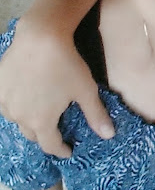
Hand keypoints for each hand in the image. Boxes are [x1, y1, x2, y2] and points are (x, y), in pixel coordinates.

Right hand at [0, 18, 113, 156]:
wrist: (40, 38)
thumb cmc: (67, 65)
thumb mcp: (86, 91)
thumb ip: (96, 115)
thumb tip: (109, 136)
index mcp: (41, 121)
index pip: (50, 145)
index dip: (60, 150)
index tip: (68, 151)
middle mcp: (19, 116)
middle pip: (33, 134)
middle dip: (45, 136)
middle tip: (56, 132)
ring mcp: (5, 102)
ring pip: (17, 120)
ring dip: (29, 122)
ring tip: (41, 116)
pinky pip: (6, 106)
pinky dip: (17, 107)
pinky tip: (25, 100)